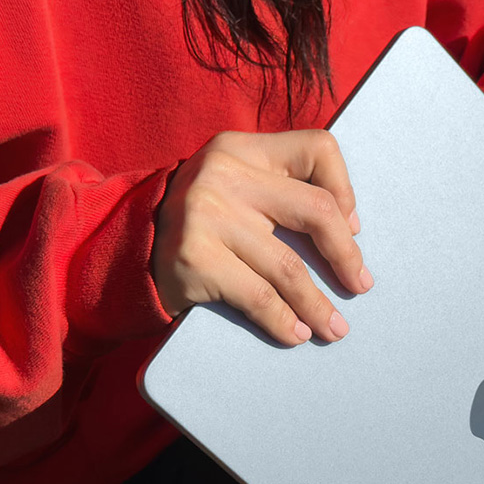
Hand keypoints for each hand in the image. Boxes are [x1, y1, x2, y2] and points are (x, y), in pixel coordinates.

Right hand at [152, 130, 372, 345]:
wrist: (124, 248)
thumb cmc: (199, 222)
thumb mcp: (233, 185)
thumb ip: (280, 190)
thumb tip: (350, 227)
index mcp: (242, 148)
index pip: (317, 149)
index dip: (344, 189)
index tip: (350, 226)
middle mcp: (225, 173)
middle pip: (315, 212)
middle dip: (346, 256)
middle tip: (359, 285)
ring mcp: (207, 216)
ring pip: (289, 268)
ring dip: (318, 306)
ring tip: (335, 328)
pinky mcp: (196, 259)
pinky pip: (259, 298)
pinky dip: (285, 322)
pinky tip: (297, 334)